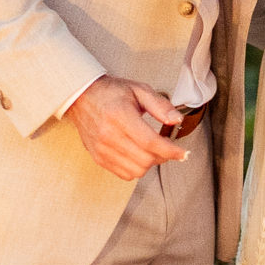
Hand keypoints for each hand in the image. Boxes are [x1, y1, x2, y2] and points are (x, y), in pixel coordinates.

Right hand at [66, 75, 187, 179]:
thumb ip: (160, 105)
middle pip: (145, 159)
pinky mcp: (98, 157)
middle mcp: (108, 135)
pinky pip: (124, 174)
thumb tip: (176, 120)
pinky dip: (136, 168)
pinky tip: (138, 155)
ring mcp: (101, 149)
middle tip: (166, 147)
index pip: (150, 142)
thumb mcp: (139, 90)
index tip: (182, 153)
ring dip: (150, 164)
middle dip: (162, 156)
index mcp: (120, 116)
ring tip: (151, 150)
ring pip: (136, 170)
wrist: (81, 96)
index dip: (170, 150)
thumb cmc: (111, 92)